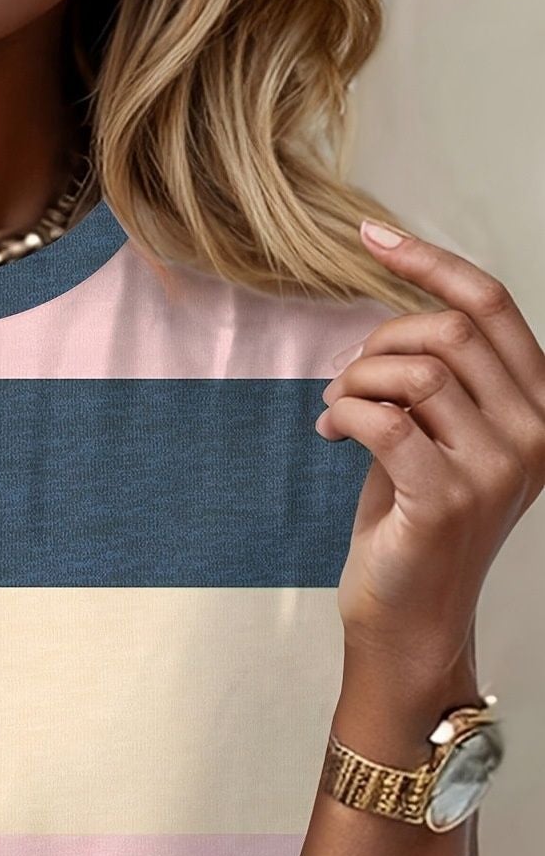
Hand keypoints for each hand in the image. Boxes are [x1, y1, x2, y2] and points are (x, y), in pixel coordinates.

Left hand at [317, 220, 544, 682]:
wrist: (408, 618)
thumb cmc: (415, 526)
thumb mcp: (440, 438)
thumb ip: (435, 380)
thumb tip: (394, 315)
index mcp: (542, 409)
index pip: (491, 305)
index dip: (428, 262)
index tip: (371, 236)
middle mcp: (535, 434)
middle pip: (448, 332)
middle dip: (379, 342)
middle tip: (345, 378)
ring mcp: (496, 468)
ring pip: (415, 372)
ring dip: (356, 380)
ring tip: (335, 407)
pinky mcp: (447, 498)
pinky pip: (386, 421)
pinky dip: (347, 413)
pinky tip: (331, 430)